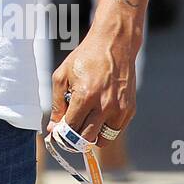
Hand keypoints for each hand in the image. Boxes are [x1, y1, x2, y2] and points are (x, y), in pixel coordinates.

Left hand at [48, 24, 136, 144]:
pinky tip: (98, 114)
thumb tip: (53, 128)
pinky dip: (105, 128)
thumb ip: (57, 104)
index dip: (63, 133)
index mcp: (85, 96)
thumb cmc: (85, 58)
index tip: (59, 132)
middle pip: (87, 137)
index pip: (71, 128)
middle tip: (71, 129)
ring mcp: (119, 109)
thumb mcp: (62, 76)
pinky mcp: (130, 109)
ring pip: (103, 139)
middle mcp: (104, 105)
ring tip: (85, 122)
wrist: (114, 45)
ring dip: (92, 135)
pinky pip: (115, 130)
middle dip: (75, 136)